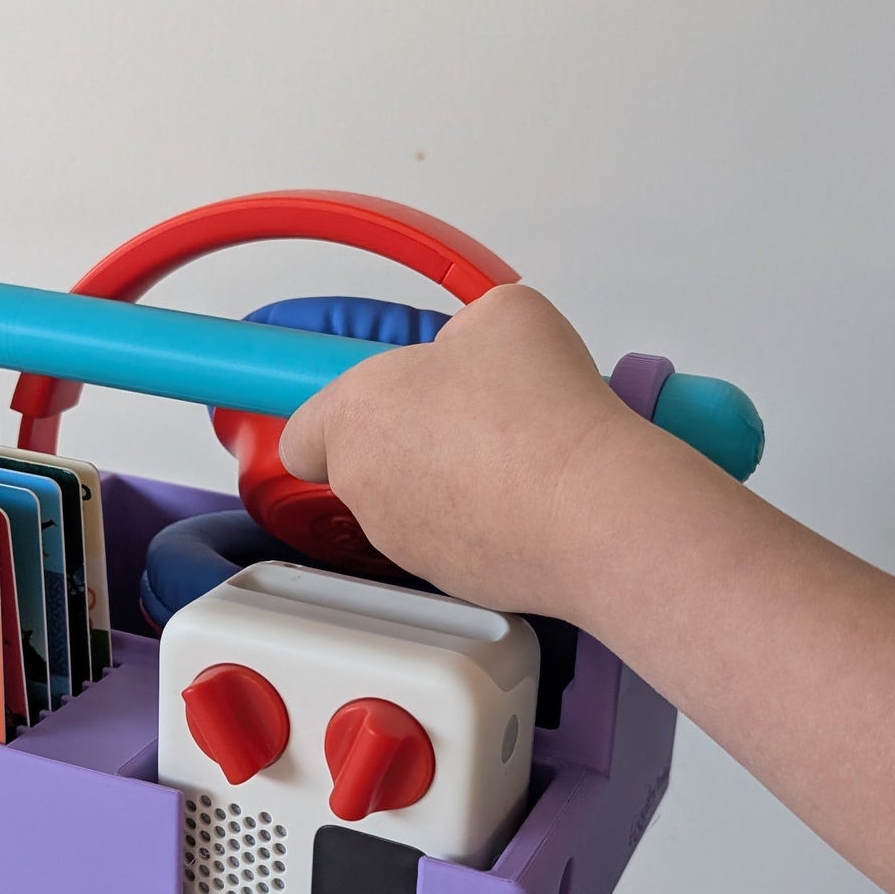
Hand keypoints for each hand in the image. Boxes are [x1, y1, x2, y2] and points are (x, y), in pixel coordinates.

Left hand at [277, 284, 639, 615]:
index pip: (303, 433)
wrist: (591, 506)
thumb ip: (465, 328)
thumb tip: (471, 346)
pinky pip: (451, 543)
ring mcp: (401, 539)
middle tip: (465, 417)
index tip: (371, 406)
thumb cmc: (541, 413)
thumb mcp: (503, 314)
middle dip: (405, 442)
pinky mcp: (445, 578)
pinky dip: (478, 524)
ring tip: (508, 455)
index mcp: (355, 413)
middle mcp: (364, 484)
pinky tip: (525, 498)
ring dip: (443, 483)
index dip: (337, 417)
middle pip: (361, 465)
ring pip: (407, 507)